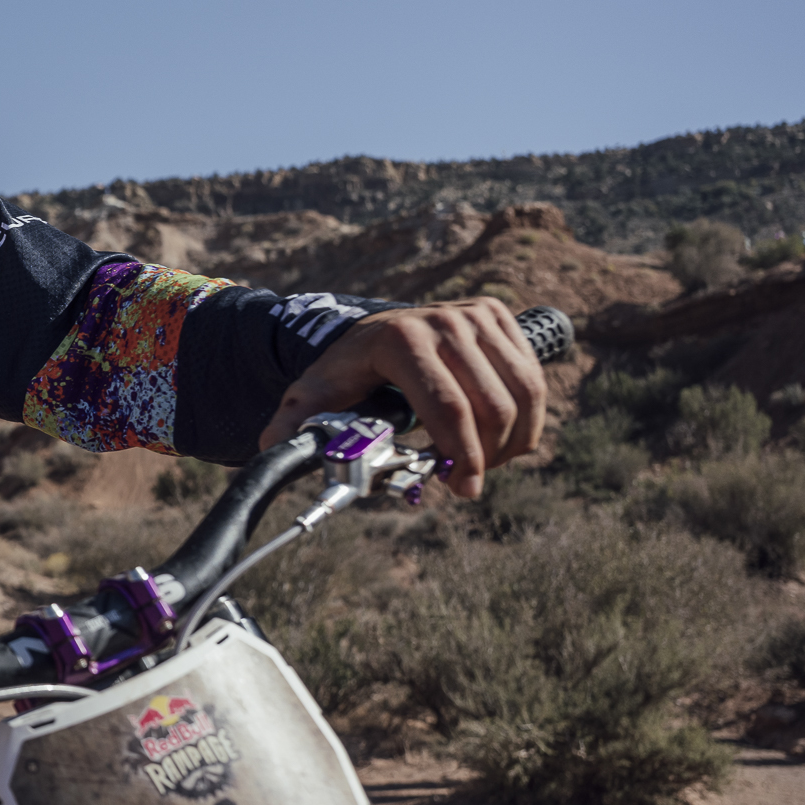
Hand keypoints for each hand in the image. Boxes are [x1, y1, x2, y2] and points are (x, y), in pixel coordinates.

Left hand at [256, 298, 545, 499]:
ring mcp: (476, 316)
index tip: (463, 489)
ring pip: (523, 393)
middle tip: (470, 483)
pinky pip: (533, 378)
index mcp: (401, 340)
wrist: (372, 331)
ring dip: (513, 441)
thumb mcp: (315, 396)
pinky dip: (526, 418)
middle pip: (491, 405)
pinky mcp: (500, 318)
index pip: (448, 407)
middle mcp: (445, 321)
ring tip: (486, 464)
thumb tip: (271, 450)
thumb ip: (295, 425)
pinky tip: (500, 439)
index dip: (463, 455)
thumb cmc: (345, 373)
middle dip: (488, 456)